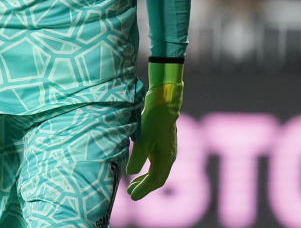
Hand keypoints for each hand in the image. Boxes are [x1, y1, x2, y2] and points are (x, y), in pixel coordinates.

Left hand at [126, 81, 181, 199]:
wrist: (164, 102)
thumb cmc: (153, 121)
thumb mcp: (143, 140)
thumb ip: (137, 158)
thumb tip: (131, 173)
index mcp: (166, 158)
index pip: (155, 181)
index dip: (144, 190)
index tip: (132, 197)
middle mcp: (169, 156)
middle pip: (158, 178)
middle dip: (144, 187)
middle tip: (131, 193)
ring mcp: (167, 149)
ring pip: (157, 170)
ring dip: (145, 179)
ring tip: (132, 185)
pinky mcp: (164, 142)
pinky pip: (157, 162)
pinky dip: (148, 169)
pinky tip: (139, 167)